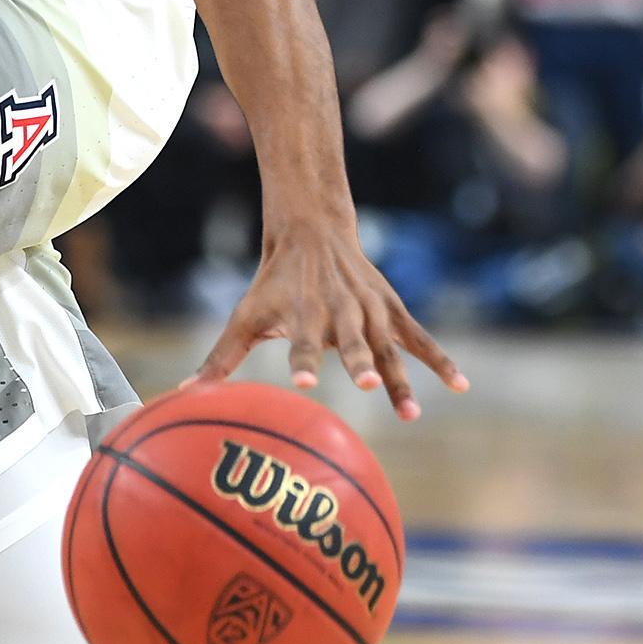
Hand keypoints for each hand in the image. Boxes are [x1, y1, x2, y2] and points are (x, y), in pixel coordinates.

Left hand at [195, 217, 468, 420]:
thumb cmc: (274, 283)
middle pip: (350, 342)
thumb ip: (220, 358)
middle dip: (357, 363)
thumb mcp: (245, 315)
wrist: (313, 230)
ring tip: (409, 413)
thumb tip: (182, 394)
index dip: (304, 360)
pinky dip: (440, 360)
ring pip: (388, 347)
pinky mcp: (392, 311)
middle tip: (365, 387)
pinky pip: (420, 339)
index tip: (304, 383)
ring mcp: (370, 311)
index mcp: (303, 314)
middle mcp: (339, 312)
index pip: (301, 342)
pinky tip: (460, 386)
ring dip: (400, 378)